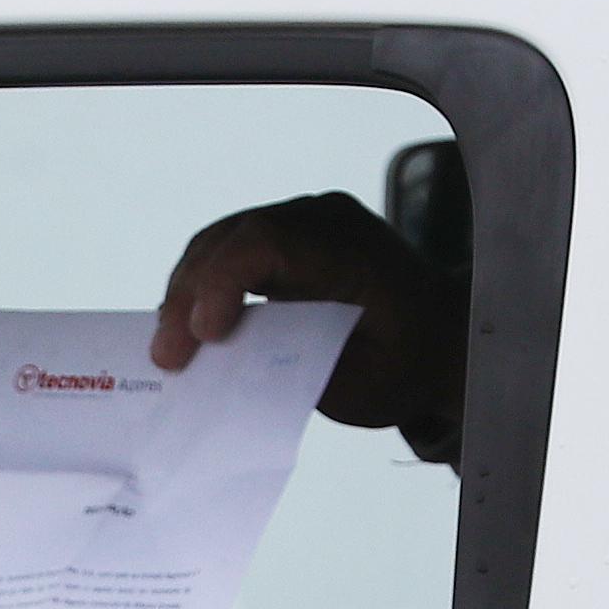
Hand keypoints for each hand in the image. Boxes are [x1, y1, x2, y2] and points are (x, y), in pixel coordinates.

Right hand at [149, 191, 466, 450]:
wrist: (442, 338)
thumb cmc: (407, 365)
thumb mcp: (362, 388)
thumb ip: (298, 375)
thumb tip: (230, 370)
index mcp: (352, 250)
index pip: (267, 242)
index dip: (222, 283)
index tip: (204, 336)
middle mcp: (323, 220)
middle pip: (234, 236)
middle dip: (189, 294)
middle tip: (166, 358)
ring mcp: (303, 223)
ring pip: (223, 240)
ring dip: (188, 291)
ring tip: (170, 348)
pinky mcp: (287, 238)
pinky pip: (232, 249)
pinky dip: (204, 286)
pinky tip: (189, 329)